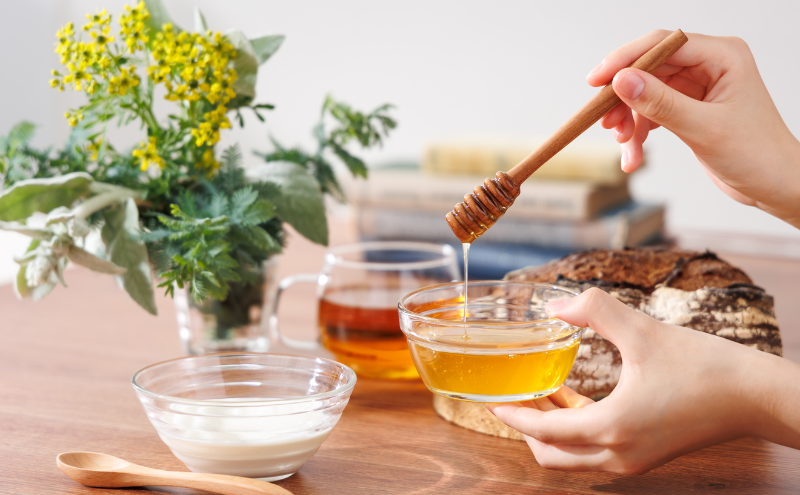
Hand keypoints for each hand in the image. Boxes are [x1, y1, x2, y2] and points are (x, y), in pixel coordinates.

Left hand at [486, 288, 799, 473]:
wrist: (755, 397)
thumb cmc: (704, 366)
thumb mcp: (643, 330)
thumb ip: (595, 310)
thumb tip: (554, 304)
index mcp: (613, 428)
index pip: (545, 431)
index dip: (514, 414)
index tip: (490, 400)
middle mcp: (618, 455)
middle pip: (552, 455)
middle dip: (526, 428)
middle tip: (511, 398)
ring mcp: (633, 461)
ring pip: (573, 457)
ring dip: (551, 429)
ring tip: (540, 391)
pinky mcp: (645, 457)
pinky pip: (594, 452)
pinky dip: (576, 430)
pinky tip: (574, 396)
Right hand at [589, 30, 799, 227]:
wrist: (774, 184)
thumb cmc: (755, 154)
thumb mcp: (703, 129)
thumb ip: (661, 103)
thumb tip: (622, 81)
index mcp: (722, 56)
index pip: (663, 44)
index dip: (626, 59)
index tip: (597, 81)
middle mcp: (709, 65)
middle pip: (648, 68)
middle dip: (625, 98)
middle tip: (606, 122)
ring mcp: (697, 86)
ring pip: (645, 92)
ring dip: (630, 121)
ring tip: (625, 146)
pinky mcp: (688, 107)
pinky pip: (651, 112)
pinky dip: (639, 133)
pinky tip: (634, 156)